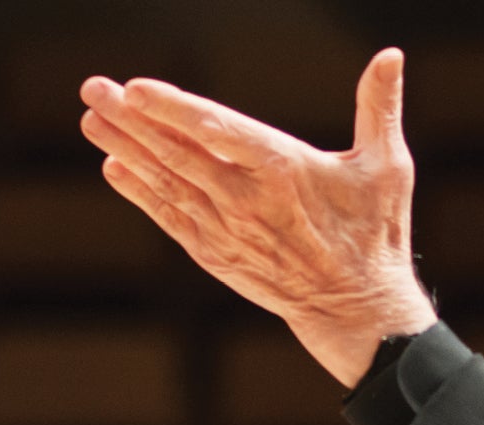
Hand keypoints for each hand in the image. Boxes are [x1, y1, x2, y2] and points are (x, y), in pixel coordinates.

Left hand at [78, 48, 436, 386]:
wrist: (357, 309)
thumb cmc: (375, 233)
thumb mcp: (388, 167)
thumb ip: (380, 107)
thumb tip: (392, 55)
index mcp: (285, 171)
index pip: (218, 130)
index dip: (174, 109)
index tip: (137, 88)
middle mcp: (248, 201)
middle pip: (178, 153)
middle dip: (131, 120)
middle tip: (93, 89)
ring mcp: (227, 231)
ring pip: (168, 183)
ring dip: (126, 149)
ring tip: (91, 120)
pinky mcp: (217, 255)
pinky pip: (171, 218)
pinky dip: (141, 193)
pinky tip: (115, 167)